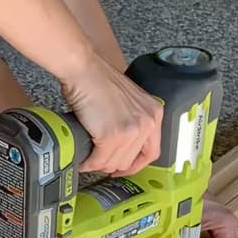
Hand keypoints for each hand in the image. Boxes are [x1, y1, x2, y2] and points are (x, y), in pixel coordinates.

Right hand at [60, 53, 162, 174]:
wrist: (84, 70)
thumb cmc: (98, 80)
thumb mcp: (128, 100)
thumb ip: (132, 120)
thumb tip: (121, 146)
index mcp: (154, 113)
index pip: (152, 151)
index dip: (137, 164)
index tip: (126, 167)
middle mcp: (147, 123)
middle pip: (131, 160)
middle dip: (113, 164)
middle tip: (100, 162)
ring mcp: (130, 130)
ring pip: (115, 162)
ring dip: (99, 164)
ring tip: (89, 160)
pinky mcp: (111, 135)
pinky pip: (99, 160)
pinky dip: (89, 163)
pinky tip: (83, 160)